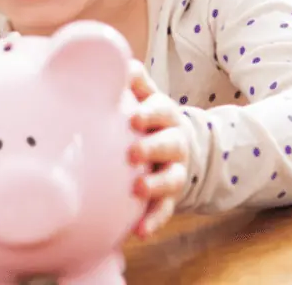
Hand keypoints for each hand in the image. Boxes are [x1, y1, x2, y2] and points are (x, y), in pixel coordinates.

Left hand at [126, 60, 188, 237]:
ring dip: (155, 184)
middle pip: (170, 144)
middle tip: (133, 153)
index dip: (150, 113)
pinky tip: (139, 231)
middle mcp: (174, 141)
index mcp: (164, 114)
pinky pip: (165, 210)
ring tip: (138, 189)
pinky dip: (154, 219)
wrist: (175, 148)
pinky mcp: (171, 196)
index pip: (161, 109)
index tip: (134, 118)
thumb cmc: (147, 118)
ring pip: (171, 178)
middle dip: (154, 148)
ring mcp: (175, 170)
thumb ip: (131, 80)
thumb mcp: (143, 95)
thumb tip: (117, 61)